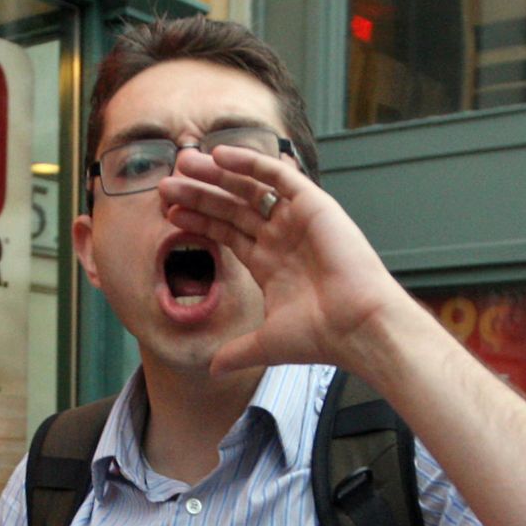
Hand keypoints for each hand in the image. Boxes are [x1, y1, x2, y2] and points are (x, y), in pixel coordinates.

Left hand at [157, 146, 417, 376]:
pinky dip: (250, 162)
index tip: (170, 213)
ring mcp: (297, 220)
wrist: (358, 327)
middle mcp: (283, 239)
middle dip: (199, 196)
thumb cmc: (322, 336)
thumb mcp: (267, 344)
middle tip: (167, 185)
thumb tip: (212, 370)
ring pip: (249, 188)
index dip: (199, 221)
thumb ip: (238, 351)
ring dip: (216, 175)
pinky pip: (278, 175)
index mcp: (271, 264)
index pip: (227, 233)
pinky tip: (219, 155)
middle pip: (232, 208)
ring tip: (183, 164)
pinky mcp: (314, 205)